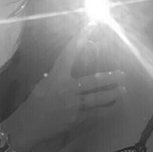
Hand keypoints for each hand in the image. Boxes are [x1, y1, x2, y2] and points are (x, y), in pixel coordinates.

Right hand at [6, 28, 125, 150]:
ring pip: (97, 98)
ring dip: (112, 94)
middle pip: (93, 81)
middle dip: (110, 78)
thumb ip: (57, 76)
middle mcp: (66, 89)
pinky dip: (105, 111)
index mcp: (56, 77)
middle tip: (123, 74)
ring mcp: (72, 105)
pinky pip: (94, 114)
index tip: (90, 26)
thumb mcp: (43, 84)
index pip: (70, 53)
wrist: (29, 126)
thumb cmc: (33, 103)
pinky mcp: (75, 119)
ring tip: (124, 90)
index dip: (80, 39)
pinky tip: (113, 108)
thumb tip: (65, 67)